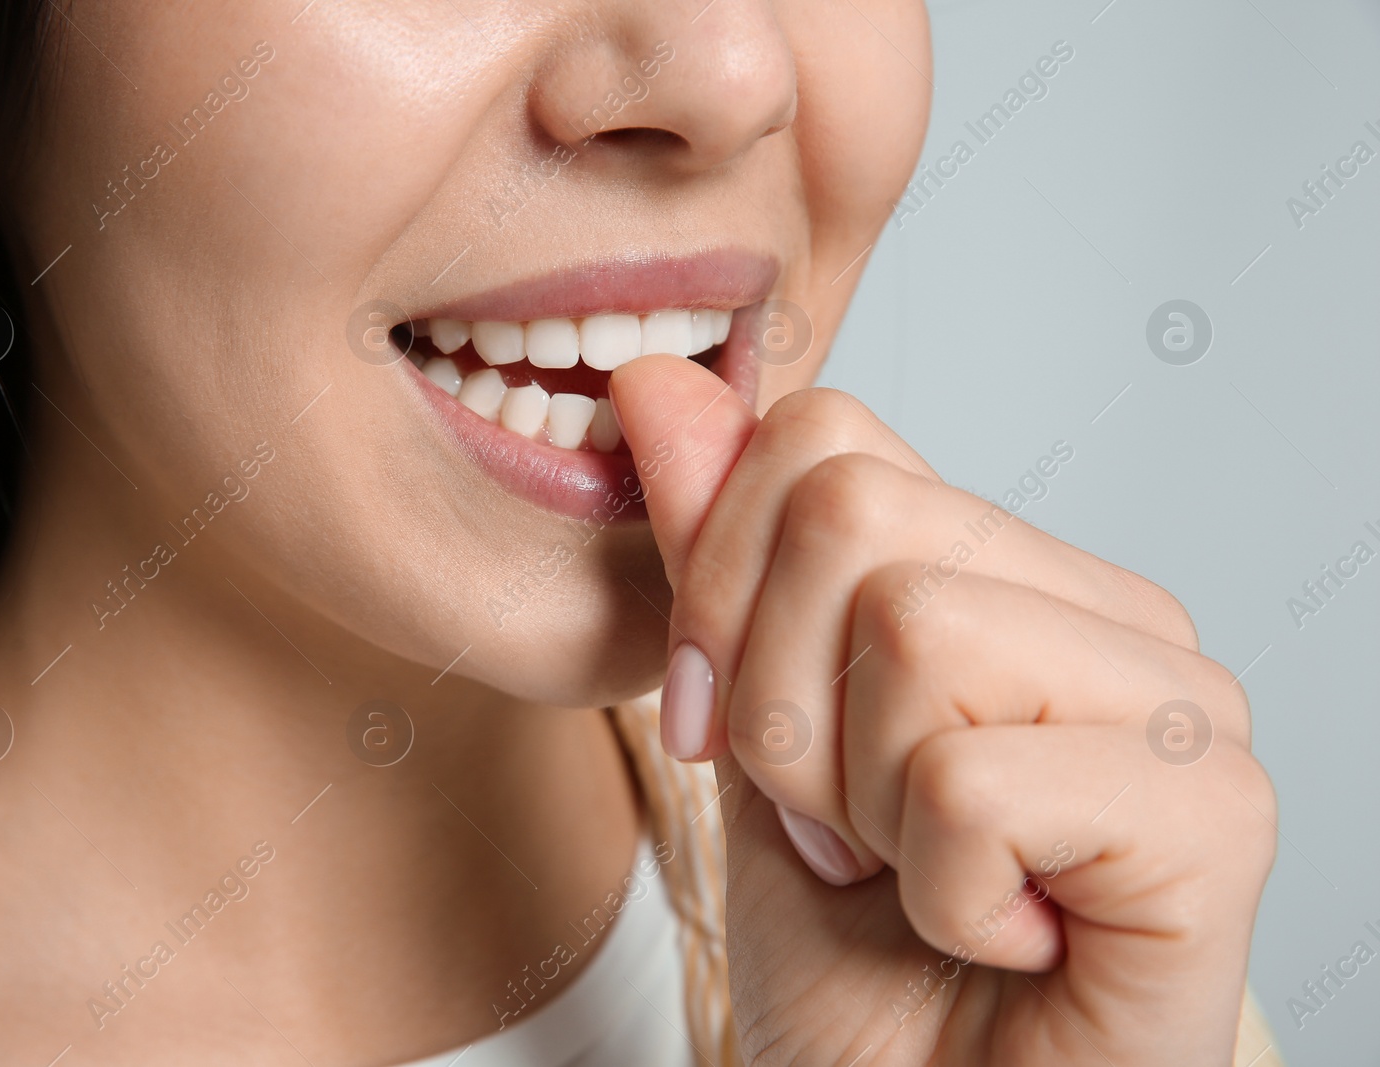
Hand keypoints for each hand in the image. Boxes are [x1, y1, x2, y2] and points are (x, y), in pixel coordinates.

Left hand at [609, 355, 1275, 1065]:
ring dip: (855, 801)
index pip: (825, 442)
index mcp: (1014, 574)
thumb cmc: (851, 956)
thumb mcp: (745, 733)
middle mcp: (1114, 616)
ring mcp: (1181, 706)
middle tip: (844, 832)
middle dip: (778, 709)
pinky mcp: (1214, 820)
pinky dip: (937, 891)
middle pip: (847, 513)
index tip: (728, 735)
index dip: (722, 595)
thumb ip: (717, 556)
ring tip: (916, 878)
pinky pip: (969, 779)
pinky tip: (1002, 935)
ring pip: (909, 627)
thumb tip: (656, 378)